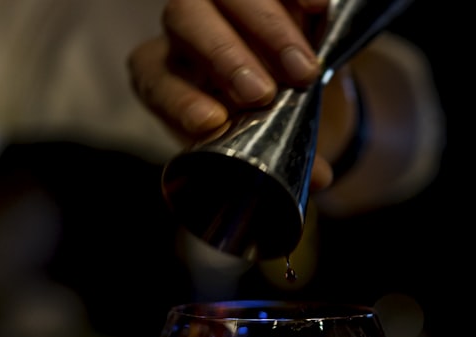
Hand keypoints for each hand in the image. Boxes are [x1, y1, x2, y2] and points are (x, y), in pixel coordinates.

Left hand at [128, 0, 340, 188]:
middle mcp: (185, 31)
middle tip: (263, 95)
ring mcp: (223, 2)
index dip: (177, 100)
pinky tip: (318, 9)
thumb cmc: (262, 120)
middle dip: (224, 57)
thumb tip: (320, 179)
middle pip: (185, 21)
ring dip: (267, 30)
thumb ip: (283, 159)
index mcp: (169, 76)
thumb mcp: (265, 144)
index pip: (154, 79)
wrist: (294, 83)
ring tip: (305, 71)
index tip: (212, 123)